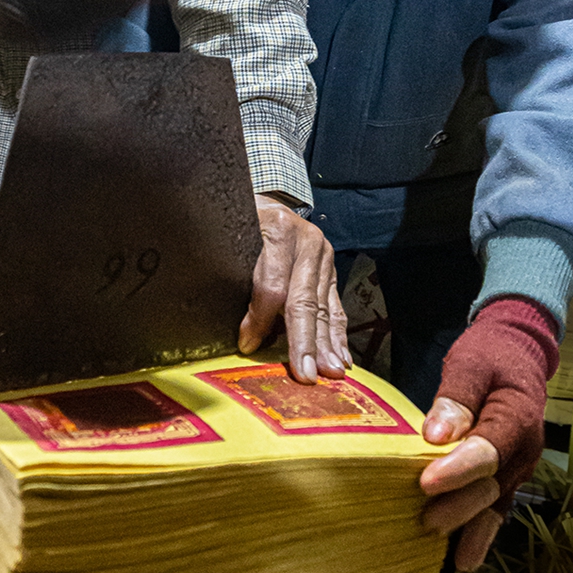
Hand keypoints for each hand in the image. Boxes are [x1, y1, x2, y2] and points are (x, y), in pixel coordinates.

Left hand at [238, 197, 350, 384]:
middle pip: (303, 299)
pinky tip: (341, 356)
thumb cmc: (241, 223)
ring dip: (326, 344)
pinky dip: (336, 333)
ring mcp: (323, 254)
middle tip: (304, 372)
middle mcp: (307, 240)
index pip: (272, 284)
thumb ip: (233, 277)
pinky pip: (334, 305)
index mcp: (278, 228)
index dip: (259, 318)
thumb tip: (242, 334)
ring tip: (328, 372)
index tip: (247, 344)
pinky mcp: (331, 268)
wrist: (266, 199)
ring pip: (322, 306)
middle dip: (303, 340)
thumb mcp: (231, 239)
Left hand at [418, 296, 557, 569]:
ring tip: (452, 558)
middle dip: (460, 505)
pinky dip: (482, 532)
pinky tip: (465, 558)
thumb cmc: (490, 355)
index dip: (459, 470)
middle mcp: (524, 449)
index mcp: (517, 417)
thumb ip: (454, 399)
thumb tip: (436, 434)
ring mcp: (519, 467)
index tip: (427, 483)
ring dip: (472, 527)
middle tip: (427, 521)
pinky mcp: (508, 476)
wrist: (518, 353)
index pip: (488, 451)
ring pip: (496, 502)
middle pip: (492, 484)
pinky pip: (497, 507)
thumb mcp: (470, 364)